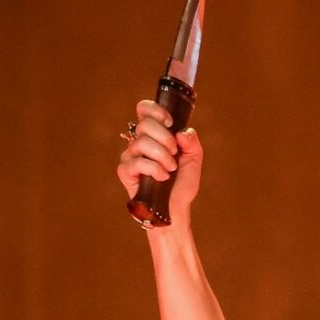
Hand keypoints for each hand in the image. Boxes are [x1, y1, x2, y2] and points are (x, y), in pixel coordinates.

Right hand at [116, 98, 203, 214]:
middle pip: (144, 124)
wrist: (176, 210)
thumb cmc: (182, 185)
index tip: (170, 123)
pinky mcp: (125, 171)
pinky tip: (162, 177)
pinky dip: (154, 169)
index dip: (155, 110)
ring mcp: (130, 156)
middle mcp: (140, 142)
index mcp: (154, 135)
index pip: (144, 109)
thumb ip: (191, 142)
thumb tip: (181, 132)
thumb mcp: (193, 160)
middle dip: (164, 137)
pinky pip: (137, 162)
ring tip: (170, 169)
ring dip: (162, 156)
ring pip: (141, 142)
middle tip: (174, 153)